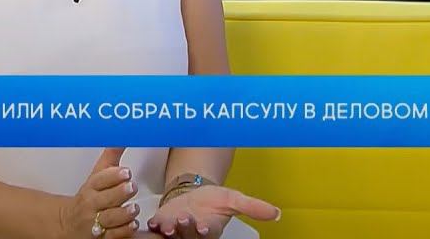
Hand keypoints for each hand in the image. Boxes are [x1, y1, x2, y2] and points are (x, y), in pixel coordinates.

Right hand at [56, 147, 142, 238]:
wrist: (69, 223)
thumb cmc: (88, 197)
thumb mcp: (97, 175)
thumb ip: (111, 157)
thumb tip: (122, 137)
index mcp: (91, 187)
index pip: (99, 180)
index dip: (112, 176)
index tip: (125, 171)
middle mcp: (92, 204)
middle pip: (105, 199)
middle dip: (119, 193)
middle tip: (131, 186)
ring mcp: (96, 222)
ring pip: (110, 218)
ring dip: (123, 213)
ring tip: (133, 208)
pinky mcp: (101, 237)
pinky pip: (113, 235)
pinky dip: (123, 230)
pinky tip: (132, 224)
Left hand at [145, 185, 279, 237]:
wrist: (193, 194)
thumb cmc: (213, 200)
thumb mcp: (234, 200)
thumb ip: (253, 207)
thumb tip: (276, 214)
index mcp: (211, 229)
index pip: (209, 234)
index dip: (206, 231)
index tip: (205, 226)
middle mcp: (192, 234)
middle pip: (189, 236)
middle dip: (186, 229)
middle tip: (185, 219)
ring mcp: (176, 231)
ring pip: (172, 235)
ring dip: (170, 229)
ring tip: (168, 222)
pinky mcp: (162, 225)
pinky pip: (156, 230)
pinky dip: (153, 226)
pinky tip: (152, 221)